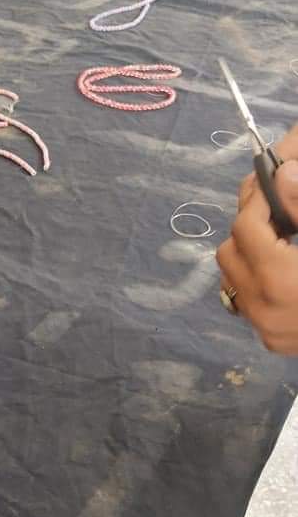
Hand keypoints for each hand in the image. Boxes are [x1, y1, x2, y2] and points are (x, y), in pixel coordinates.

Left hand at [217, 123, 297, 352]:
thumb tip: (281, 175)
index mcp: (281, 280)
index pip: (245, 227)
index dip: (258, 200)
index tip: (273, 184)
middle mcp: (264, 309)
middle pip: (230, 251)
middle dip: (250, 226)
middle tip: (280, 213)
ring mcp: (266, 329)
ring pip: (232, 278)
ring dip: (249, 253)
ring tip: (282, 239)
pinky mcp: (272, 340)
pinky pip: (246, 301)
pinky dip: (256, 280)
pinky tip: (285, 268)